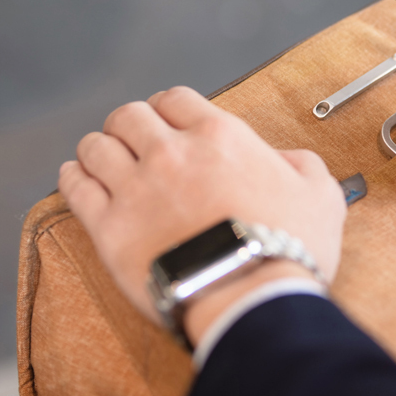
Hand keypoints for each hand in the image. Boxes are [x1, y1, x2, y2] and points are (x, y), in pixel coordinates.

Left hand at [57, 86, 346, 345]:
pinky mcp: (109, 228)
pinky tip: (78, 179)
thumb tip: (286, 159)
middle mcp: (172, 152)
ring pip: (96, 146)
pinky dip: (73, 177)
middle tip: (135, 141)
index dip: (168, 107)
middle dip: (130, 124)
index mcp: (220, 136)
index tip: (167, 121)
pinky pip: (75, 187)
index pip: (176, 98)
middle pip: (128, 116)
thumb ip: (303, 165)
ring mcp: (136, 188)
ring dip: (100, 148)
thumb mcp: (321, 195)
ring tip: (105, 160)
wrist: (250, 296)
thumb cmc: (289, 247)